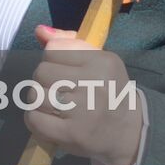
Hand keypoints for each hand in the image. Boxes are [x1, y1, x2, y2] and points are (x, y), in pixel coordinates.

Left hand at [24, 25, 143, 164]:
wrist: (130, 133)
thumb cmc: (109, 92)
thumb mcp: (98, 61)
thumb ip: (67, 44)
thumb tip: (39, 31)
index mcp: (102, 62)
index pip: (53, 49)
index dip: (52, 60)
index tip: (63, 71)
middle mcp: (94, 84)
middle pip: (41, 71)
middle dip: (44, 81)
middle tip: (58, 91)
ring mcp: (83, 110)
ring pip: (35, 94)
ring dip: (38, 101)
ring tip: (53, 106)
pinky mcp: (72, 134)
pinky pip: (34, 119)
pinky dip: (35, 120)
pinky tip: (48, 120)